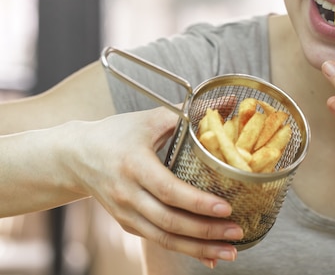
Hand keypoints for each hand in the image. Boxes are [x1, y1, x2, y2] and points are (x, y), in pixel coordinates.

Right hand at [68, 107, 241, 266]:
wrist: (75, 156)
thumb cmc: (116, 134)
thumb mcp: (150, 118)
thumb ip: (191, 111)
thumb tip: (231, 101)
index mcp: (134, 165)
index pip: (168, 189)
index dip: (198, 202)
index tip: (226, 207)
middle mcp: (127, 194)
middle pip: (169, 220)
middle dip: (206, 230)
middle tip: (237, 231)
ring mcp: (126, 213)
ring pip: (164, 238)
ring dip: (199, 248)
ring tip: (231, 251)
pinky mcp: (128, 224)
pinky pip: (158, 240)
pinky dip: (184, 250)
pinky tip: (209, 254)